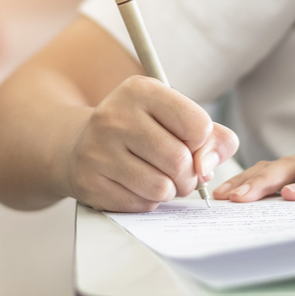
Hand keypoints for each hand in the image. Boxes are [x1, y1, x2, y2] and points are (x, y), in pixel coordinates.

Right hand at [63, 75, 238, 211]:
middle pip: (180, 161)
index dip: (201, 143)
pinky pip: (139, 204)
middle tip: (177, 172)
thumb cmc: (141, 131)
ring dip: (168, 191)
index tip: (187, 143)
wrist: (81, 143)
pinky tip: (133, 185)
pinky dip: (145, 201)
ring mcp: (97, 149)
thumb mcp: (176, 118)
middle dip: (188, 175)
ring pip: (161, 188)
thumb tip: (205, 169)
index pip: (197, 125)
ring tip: (157, 178)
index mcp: (140, 90)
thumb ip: (213, 138)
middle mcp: (115, 115)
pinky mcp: (88, 180)